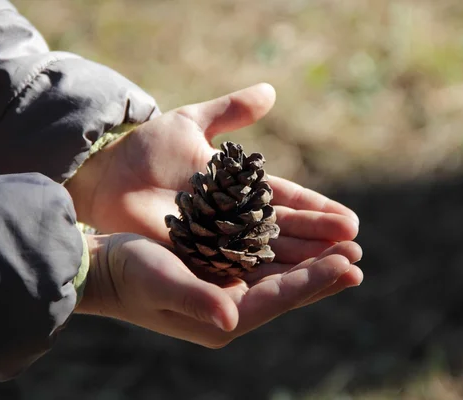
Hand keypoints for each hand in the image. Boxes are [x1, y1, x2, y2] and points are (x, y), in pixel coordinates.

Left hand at [66, 83, 359, 267]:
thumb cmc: (145, 150)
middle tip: (356, 249)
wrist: (106, 174)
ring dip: (303, 263)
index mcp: (237, 188)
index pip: (286, 201)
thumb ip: (230, 111)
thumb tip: (271, 92)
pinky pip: (238, 268)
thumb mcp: (190, 124)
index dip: (316, 211)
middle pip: (284, 232)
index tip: (349, 221)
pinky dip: (267, 276)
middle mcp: (233, 218)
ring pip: (268, 254)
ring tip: (341, 268)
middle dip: (320, 241)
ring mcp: (216, 240)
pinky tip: (296, 285)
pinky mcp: (197, 257)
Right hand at [76, 233, 362, 347]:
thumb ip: (195, 301)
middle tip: (358, 258)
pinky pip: (264, 266)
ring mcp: (227, 292)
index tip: (347, 265)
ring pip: (280, 278)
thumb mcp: (160, 283)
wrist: (105, 267)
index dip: (313, 282)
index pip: (277, 300)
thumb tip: (230, 319)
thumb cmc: (129, 275)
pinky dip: (287, 255)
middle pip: (286, 292)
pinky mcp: (221, 275)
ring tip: (345, 250)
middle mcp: (229, 309)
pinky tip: (303, 243)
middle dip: (322, 275)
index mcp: (220, 317)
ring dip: (311, 264)